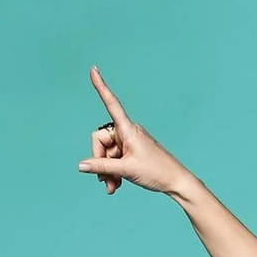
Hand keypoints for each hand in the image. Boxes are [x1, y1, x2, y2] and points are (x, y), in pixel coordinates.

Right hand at [77, 67, 194, 199]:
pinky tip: (115, 185)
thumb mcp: (126, 170)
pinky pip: (115, 159)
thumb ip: (101, 167)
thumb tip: (81, 166)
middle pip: (101, 140)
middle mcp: (127, 131)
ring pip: (107, 154)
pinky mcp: (132, 152)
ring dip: (106, 171)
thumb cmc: (156, 172)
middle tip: (105, 181)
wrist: (175, 181)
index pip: (111, 103)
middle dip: (100, 161)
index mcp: (128, 129)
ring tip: (112, 187)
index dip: (101, 87)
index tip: (93, 69)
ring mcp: (129, 142)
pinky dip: (113, 172)